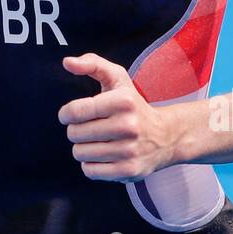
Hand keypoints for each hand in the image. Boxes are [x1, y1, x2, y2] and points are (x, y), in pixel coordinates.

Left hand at [57, 53, 177, 181]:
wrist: (166, 136)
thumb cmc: (133, 105)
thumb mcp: (118, 79)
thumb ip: (92, 64)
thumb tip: (67, 62)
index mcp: (123, 101)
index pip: (75, 111)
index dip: (66, 114)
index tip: (70, 115)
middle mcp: (128, 126)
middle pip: (75, 134)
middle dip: (76, 130)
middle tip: (89, 128)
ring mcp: (129, 150)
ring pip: (80, 153)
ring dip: (83, 147)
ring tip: (97, 141)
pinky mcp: (128, 170)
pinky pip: (90, 171)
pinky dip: (91, 164)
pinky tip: (103, 155)